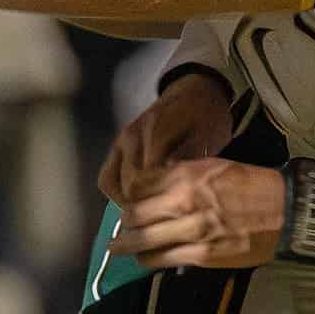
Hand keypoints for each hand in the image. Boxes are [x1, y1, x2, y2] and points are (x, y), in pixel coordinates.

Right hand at [98, 70, 235, 205]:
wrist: (195, 93)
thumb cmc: (206, 117)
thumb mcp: (208, 138)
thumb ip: (188, 163)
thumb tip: (174, 191)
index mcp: (156, 132)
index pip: (145, 181)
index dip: (157, 201)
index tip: (171, 213)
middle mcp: (132, 136)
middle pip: (127, 186)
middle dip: (144, 206)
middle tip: (163, 220)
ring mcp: (121, 141)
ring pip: (111, 184)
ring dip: (128, 201)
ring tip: (149, 212)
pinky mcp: (117, 146)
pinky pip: (106, 177)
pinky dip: (117, 192)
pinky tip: (135, 200)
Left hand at [106, 157, 287, 269]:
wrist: (285, 211)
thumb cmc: (252, 184)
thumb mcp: (213, 167)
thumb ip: (182, 174)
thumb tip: (155, 184)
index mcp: (186, 176)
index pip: (138, 187)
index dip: (129, 195)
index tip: (129, 201)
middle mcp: (183, 203)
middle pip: (134, 215)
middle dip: (124, 223)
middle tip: (121, 227)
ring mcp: (191, 231)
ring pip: (142, 241)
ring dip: (128, 245)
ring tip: (121, 247)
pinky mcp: (201, 256)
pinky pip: (162, 259)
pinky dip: (149, 259)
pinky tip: (146, 259)